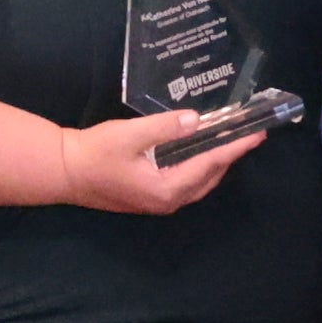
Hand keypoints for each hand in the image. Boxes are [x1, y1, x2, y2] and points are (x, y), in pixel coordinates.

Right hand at [54, 111, 262, 216]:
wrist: (64, 172)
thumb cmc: (95, 153)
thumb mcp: (130, 135)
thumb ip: (165, 127)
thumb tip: (197, 120)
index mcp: (167, 188)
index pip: (210, 164)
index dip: (234, 147)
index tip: (257, 134)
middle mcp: (168, 200)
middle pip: (210, 177)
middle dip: (230, 155)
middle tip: (249, 133)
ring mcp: (159, 202)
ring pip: (199, 182)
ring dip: (215, 162)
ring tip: (230, 140)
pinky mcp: (151, 197)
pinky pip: (187, 182)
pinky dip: (200, 167)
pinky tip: (200, 151)